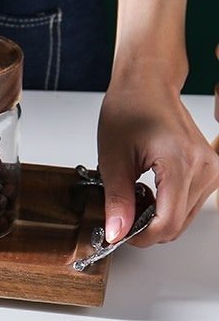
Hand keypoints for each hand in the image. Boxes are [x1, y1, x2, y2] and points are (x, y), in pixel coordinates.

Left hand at [97, 68, 218, 246]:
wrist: (146, 84)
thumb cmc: (129, 108)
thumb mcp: (112, 157)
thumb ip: (117, 199)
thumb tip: (116, 232)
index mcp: (181, 162)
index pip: (168, 223)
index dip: (141, 236)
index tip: (119, 233)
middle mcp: (204, 168)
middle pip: (178, 224)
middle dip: (147, 226)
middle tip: (120, 211)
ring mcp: (212, 170)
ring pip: (185, 217)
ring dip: (158, 216)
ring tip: (133, 193)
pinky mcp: (210, 170)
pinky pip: (190, 203)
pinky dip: (169, 205)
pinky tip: (149, 190)